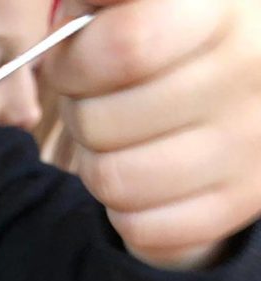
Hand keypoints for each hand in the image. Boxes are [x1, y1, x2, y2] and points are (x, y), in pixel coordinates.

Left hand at [44, 0, 260, 268]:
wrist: (252, 91)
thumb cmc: (182, 34)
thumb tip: (74, 14)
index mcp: (225, 10)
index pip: (124, 47)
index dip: (73, 60)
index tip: (71, 58)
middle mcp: (247, 77)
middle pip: (100, 122)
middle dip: (77, 112)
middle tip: (95, 100)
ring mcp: (247, 147)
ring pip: (111, 180)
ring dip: (94, 162)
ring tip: (116, 138)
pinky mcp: (236, 203)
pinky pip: (138, 226)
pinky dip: (122, 208)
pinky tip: (141, 173)